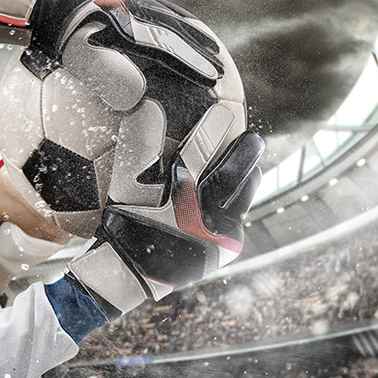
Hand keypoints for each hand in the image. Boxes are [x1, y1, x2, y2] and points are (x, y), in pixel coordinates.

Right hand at [68, 129, 262, 319]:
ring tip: (250, 165)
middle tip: (252, 138)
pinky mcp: (226, 251)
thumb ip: (138, 145)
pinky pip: (238, 221)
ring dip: (248, 179)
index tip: (222, 111)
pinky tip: (235, 198)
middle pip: (233, 178)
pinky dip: (237, 205)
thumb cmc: (125, 222)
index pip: (197, 155)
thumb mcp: (125, 186)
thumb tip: (149, 104)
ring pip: (243, 200)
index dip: (211, 130)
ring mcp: (218, 238)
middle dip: (245, 153)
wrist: (129, 273)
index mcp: (174, 199)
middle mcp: (201, 219)